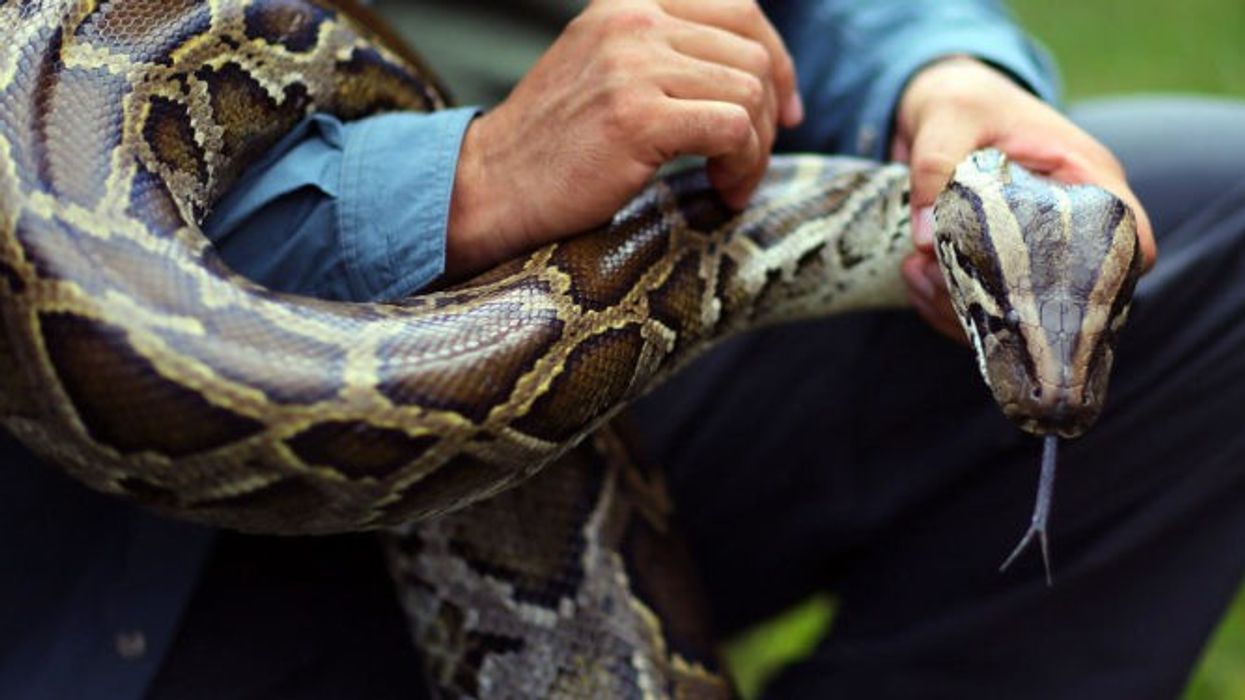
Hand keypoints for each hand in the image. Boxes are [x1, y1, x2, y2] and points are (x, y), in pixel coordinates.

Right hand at [446, 0, 802, 277]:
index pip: (740, 10)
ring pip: (749, 93)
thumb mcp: (605, 71)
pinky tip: (722, 190)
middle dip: (768, 118)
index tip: (784, 113)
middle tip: (748, 165)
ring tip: (729, 183)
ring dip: (755, 149)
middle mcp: (634, 22)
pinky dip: (742, 166)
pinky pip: (733, 129)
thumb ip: (665, 56)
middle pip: (753, 56)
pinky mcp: (637, 116)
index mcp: (629, 4)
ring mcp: (634, 66)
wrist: (490, 186)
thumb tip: (754, 77)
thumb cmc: (553, 147)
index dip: (778, 62)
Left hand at [891, 57, 1155, 340]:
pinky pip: (981, 308)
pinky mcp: (994, 266)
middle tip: (945, 282)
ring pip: (1019, 311)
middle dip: (1007, 305)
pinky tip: (914, 279)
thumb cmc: (961, 99)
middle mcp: (1066, 222)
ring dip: (964, 309)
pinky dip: (944, 308)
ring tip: (918, 274)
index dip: (1110, 278)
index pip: (1130, 239)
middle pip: (1069, 293)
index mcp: (1084, 176)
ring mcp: (1031, 249)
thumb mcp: (948, 115)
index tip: (1049, 295)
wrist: (934, 104)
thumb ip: (936, 165)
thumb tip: (926, 239)